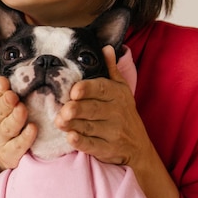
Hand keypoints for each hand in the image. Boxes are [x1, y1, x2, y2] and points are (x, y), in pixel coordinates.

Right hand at [0, 54, 36, 170]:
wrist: (0, 152)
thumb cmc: (4, 118)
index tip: (3, 81)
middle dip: (5, 103)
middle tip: (12, 95)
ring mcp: (2, 137)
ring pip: (7, 128)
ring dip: (15, 118)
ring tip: (22, 110)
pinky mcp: (10, 153)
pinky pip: (17, 146)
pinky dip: (25, 138)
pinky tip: (33, 129)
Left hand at [55, 45, 178, 197]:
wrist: (138, 147)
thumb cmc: (123, 113)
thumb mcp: (121, 90)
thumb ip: (111, 70)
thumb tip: (106, 48)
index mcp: (116, 94)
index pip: (102, 89)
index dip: (88, 89)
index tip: (74, 91)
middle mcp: (116, 112)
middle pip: (94, 109)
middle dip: (77, 109)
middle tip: (63, 109)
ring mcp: (113, 132)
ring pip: (91, 127)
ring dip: (74, 125)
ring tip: (59, 122)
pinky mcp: (108, 149)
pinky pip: (93, 145)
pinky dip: (82, 142)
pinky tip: (71, 138)